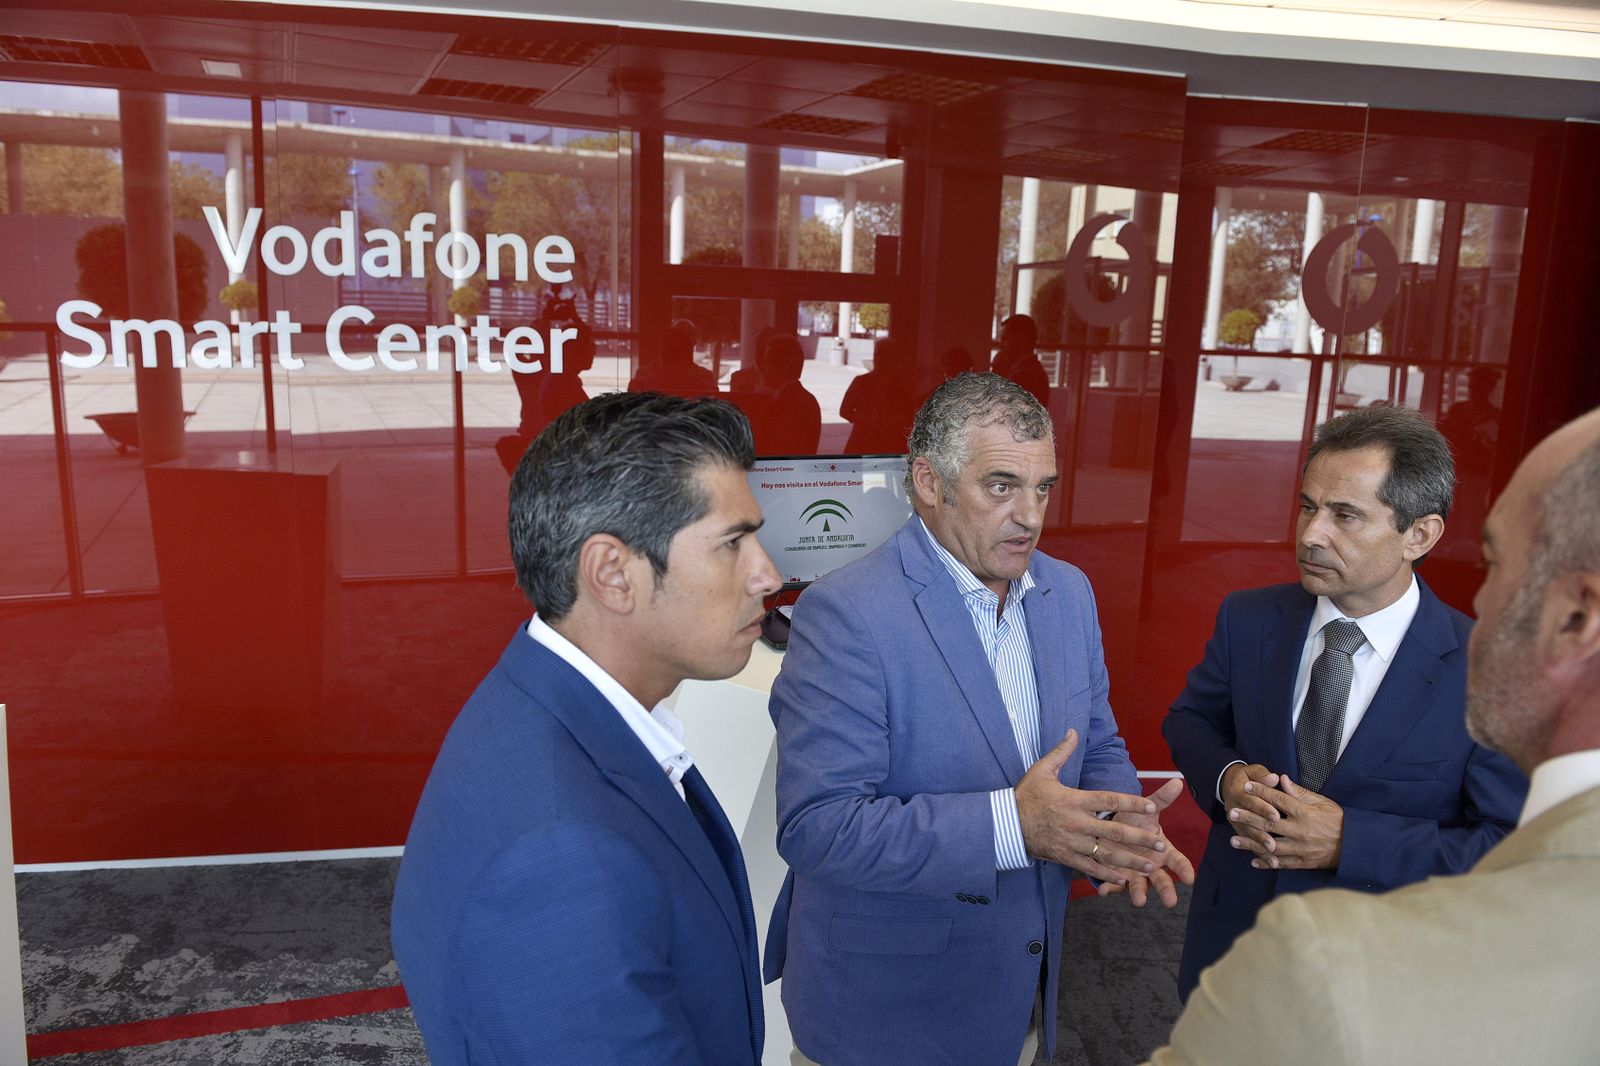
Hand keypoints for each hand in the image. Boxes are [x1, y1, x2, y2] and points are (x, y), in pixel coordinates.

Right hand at [1015, 729, 1162, 884]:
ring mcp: (1071, 841)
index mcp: (1075, 800)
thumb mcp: (1042, 770)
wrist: (1005, 822)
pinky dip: (1106, 874)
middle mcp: (1076, 822)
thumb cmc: (1026, 795)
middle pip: (1115, 831)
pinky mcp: (1064, 856)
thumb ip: (1061, 752)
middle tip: (1162, 843)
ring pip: (1106, 853)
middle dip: (1141, 838)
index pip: (1109, 800)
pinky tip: (1123, 879)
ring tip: (1151, 865)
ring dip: (1130, 860)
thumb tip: (1073, 731)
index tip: (1152, 807)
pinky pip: (1089, 867)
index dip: (1132, 803)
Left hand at [1095, 778, 1195, 907]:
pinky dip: (1110, 888)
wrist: (1112, 826)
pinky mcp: (1117, 876)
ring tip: (1138, 901)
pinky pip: (1113, 884)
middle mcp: (1151, 865)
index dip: (1184, 870)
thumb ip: (1162, 798)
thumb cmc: (1135, 820)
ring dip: (1139, 893)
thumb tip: (1177, 781)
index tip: (1190, 878)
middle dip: (1166, 890)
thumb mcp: (1148, 810)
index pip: (1178, 861)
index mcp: (1163, 851)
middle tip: (1171, 902)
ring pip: (1140, 886)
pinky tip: (1104, 891)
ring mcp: (1134, 873)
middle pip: (1162, 880)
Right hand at [1221, 763, 1281, 862]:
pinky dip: (1258, 853)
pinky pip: (1248, 842)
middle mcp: (1233, 807)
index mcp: (1238, 791)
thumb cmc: (1247, 777)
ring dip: (1259, 846)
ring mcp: (1235, 821)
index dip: (1263, 809)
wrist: (1228, 783)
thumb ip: (1263, 775)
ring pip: (1247, 835)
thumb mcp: (1253, 771)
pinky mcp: (1239, 829)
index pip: (1251, 801)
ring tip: (1272, 854)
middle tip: (1273, 843)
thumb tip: (1274, 778)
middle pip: (1248, 822)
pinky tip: (1270, 861)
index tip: (1276, 816)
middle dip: (1261, 833)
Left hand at [1233, 775, 1344, 869]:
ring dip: (1250, 843)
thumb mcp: (1322, 802)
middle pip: (1268, 823)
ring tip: (1233, 841)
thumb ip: (1300, 793)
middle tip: (1232, 812)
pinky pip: (1281, 863)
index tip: (1246, 786)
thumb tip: (1281, 779)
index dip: (1261, 791)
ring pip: (1270, 846)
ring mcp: (1300, 848)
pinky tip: (1253, 861)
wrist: (1355, 845)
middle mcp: (1300, 831)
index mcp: (1304, 813)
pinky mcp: (1303, 862)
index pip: (1278, 799)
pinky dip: (1266, 863)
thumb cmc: (1338, 820)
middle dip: (1248, 817)